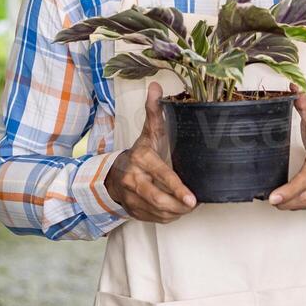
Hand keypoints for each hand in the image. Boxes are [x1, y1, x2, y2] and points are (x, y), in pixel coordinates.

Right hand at [104, 82, 197, 222]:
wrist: (112, 174)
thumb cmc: (139, 153)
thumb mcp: (148, 133)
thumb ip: (154, 112)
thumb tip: (156, 86)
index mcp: (140, 159)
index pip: (162, 175)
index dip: (178, 188)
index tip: (192, 199)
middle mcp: (133, 179)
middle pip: (158, 199)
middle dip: (179, 206)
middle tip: (193, 205)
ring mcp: (131, 197)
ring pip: (158, 212)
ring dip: (176, 212)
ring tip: (187, 206)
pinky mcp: (132, 211)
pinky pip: (154, 219)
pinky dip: (167, 217)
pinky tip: (175, 210)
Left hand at [269, 89, 305, 210]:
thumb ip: (305, 109)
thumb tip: (294, 90)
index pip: (305, 177)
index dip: (289, 190)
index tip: (274, 197)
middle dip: (288, 202)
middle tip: (274, 201)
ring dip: (294, 205)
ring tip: (281, 202)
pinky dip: (305, 207)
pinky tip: (297, 202)